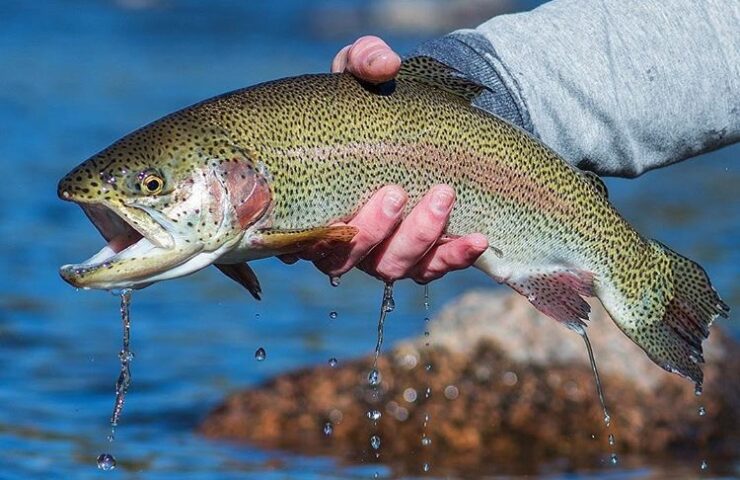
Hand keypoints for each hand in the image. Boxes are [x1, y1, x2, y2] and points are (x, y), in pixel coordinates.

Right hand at [280, 37, 487, 283]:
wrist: (423, 120)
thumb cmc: (378, 99)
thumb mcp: (365, 72)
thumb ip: (364, 60)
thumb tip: (384, 64)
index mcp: (314, 203)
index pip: (301, 238)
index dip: (314, 236)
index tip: (335, 210)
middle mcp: (343, 237)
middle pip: (347, 258)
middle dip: (373, 229)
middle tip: (396, 192)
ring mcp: (382, 251)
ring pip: (391, 266)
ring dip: (418, 237)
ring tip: (442, 195)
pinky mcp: (421, 256)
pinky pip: (434, 269)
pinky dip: (455, 256)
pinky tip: (478, 238)